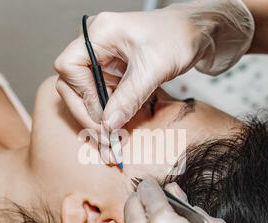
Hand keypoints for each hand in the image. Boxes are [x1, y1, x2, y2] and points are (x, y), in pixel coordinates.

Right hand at [55, 0, 254, 133]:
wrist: (197, 33)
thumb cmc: (179, 35)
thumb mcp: (154, 68)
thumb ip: (129, 97)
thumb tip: (108, 125)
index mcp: (100, 34)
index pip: (70, 66)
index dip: (83, 95)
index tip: (102, 115)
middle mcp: (97, 45)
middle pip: (73, 84)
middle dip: (88, 113)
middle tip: (104, 139)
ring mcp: (104, 59)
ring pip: (87, 94)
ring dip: (98, 120)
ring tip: (111, 143)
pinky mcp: (114, 72)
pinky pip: (103, 97)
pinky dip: (110, 116)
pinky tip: (117, 132)